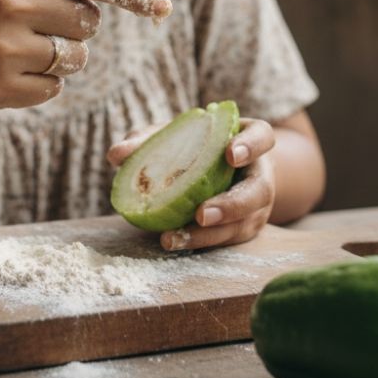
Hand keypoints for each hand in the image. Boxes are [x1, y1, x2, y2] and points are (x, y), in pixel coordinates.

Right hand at [0, 0, 171, 110]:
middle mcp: (7, 0)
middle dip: (73, 18)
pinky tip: (4, 62)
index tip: (162, 6)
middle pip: (89, 21)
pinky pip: (52, 89)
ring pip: (73, 58)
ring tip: (17, 35)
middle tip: (33, 8)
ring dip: (59, 51)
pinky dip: (39, 81)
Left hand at [106, 117, 275, 250]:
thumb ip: (149, 139)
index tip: (230, 154)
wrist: (221, 168)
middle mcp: (259, 174)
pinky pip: (226, 241)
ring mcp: (256, 205)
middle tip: (200, 214)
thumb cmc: (199, 145)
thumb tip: (115, 154)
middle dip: (231, 205)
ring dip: (209, 235)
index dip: (250, 146)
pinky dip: (199, 243)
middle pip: (258, 191)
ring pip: (242, 224)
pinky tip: (174, 242)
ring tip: (173, 238)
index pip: (262, 137)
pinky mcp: (243, 228)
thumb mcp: (179, 135)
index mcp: (250, 140)